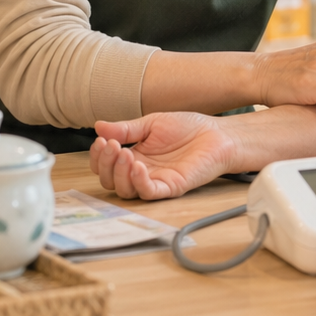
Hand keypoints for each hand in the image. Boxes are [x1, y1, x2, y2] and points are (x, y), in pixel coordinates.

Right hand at [89, 113, 236, 199]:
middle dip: (105, 164)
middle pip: (110, 181)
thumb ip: (127, 128)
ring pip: (125, 190)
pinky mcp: (170, 187)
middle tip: (111, 145)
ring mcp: (155, 181)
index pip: (106, 165)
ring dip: (118, 173)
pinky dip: (139, 181)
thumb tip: (98, 126)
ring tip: (124, 153)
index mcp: (135, 157)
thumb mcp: (152, 123)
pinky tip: (138, 165)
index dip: (98, 156)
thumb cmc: (189, 128)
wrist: (217, 133)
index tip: (100, 140)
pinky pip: (149, 192)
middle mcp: (142, 172)